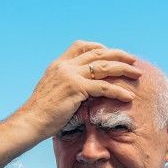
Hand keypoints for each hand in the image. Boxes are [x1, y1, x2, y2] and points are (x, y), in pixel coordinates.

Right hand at [15, 40, 142, 139]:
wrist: (30, 122)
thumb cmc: (41, 114)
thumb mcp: (53, 92)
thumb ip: (67, 85)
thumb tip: (82, 90)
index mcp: (58, 64)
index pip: (82, 45)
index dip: (100, 47)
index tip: (112, 54)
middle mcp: (65, 66)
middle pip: (98, 53)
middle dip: (118, 55)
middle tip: (133, 60)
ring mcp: (70, 75)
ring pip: (104, 67)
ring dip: (124, 69)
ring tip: (138, 74)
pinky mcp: (76, 88)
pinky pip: (103, 88)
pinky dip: (118, 91)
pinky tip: (128, 96)